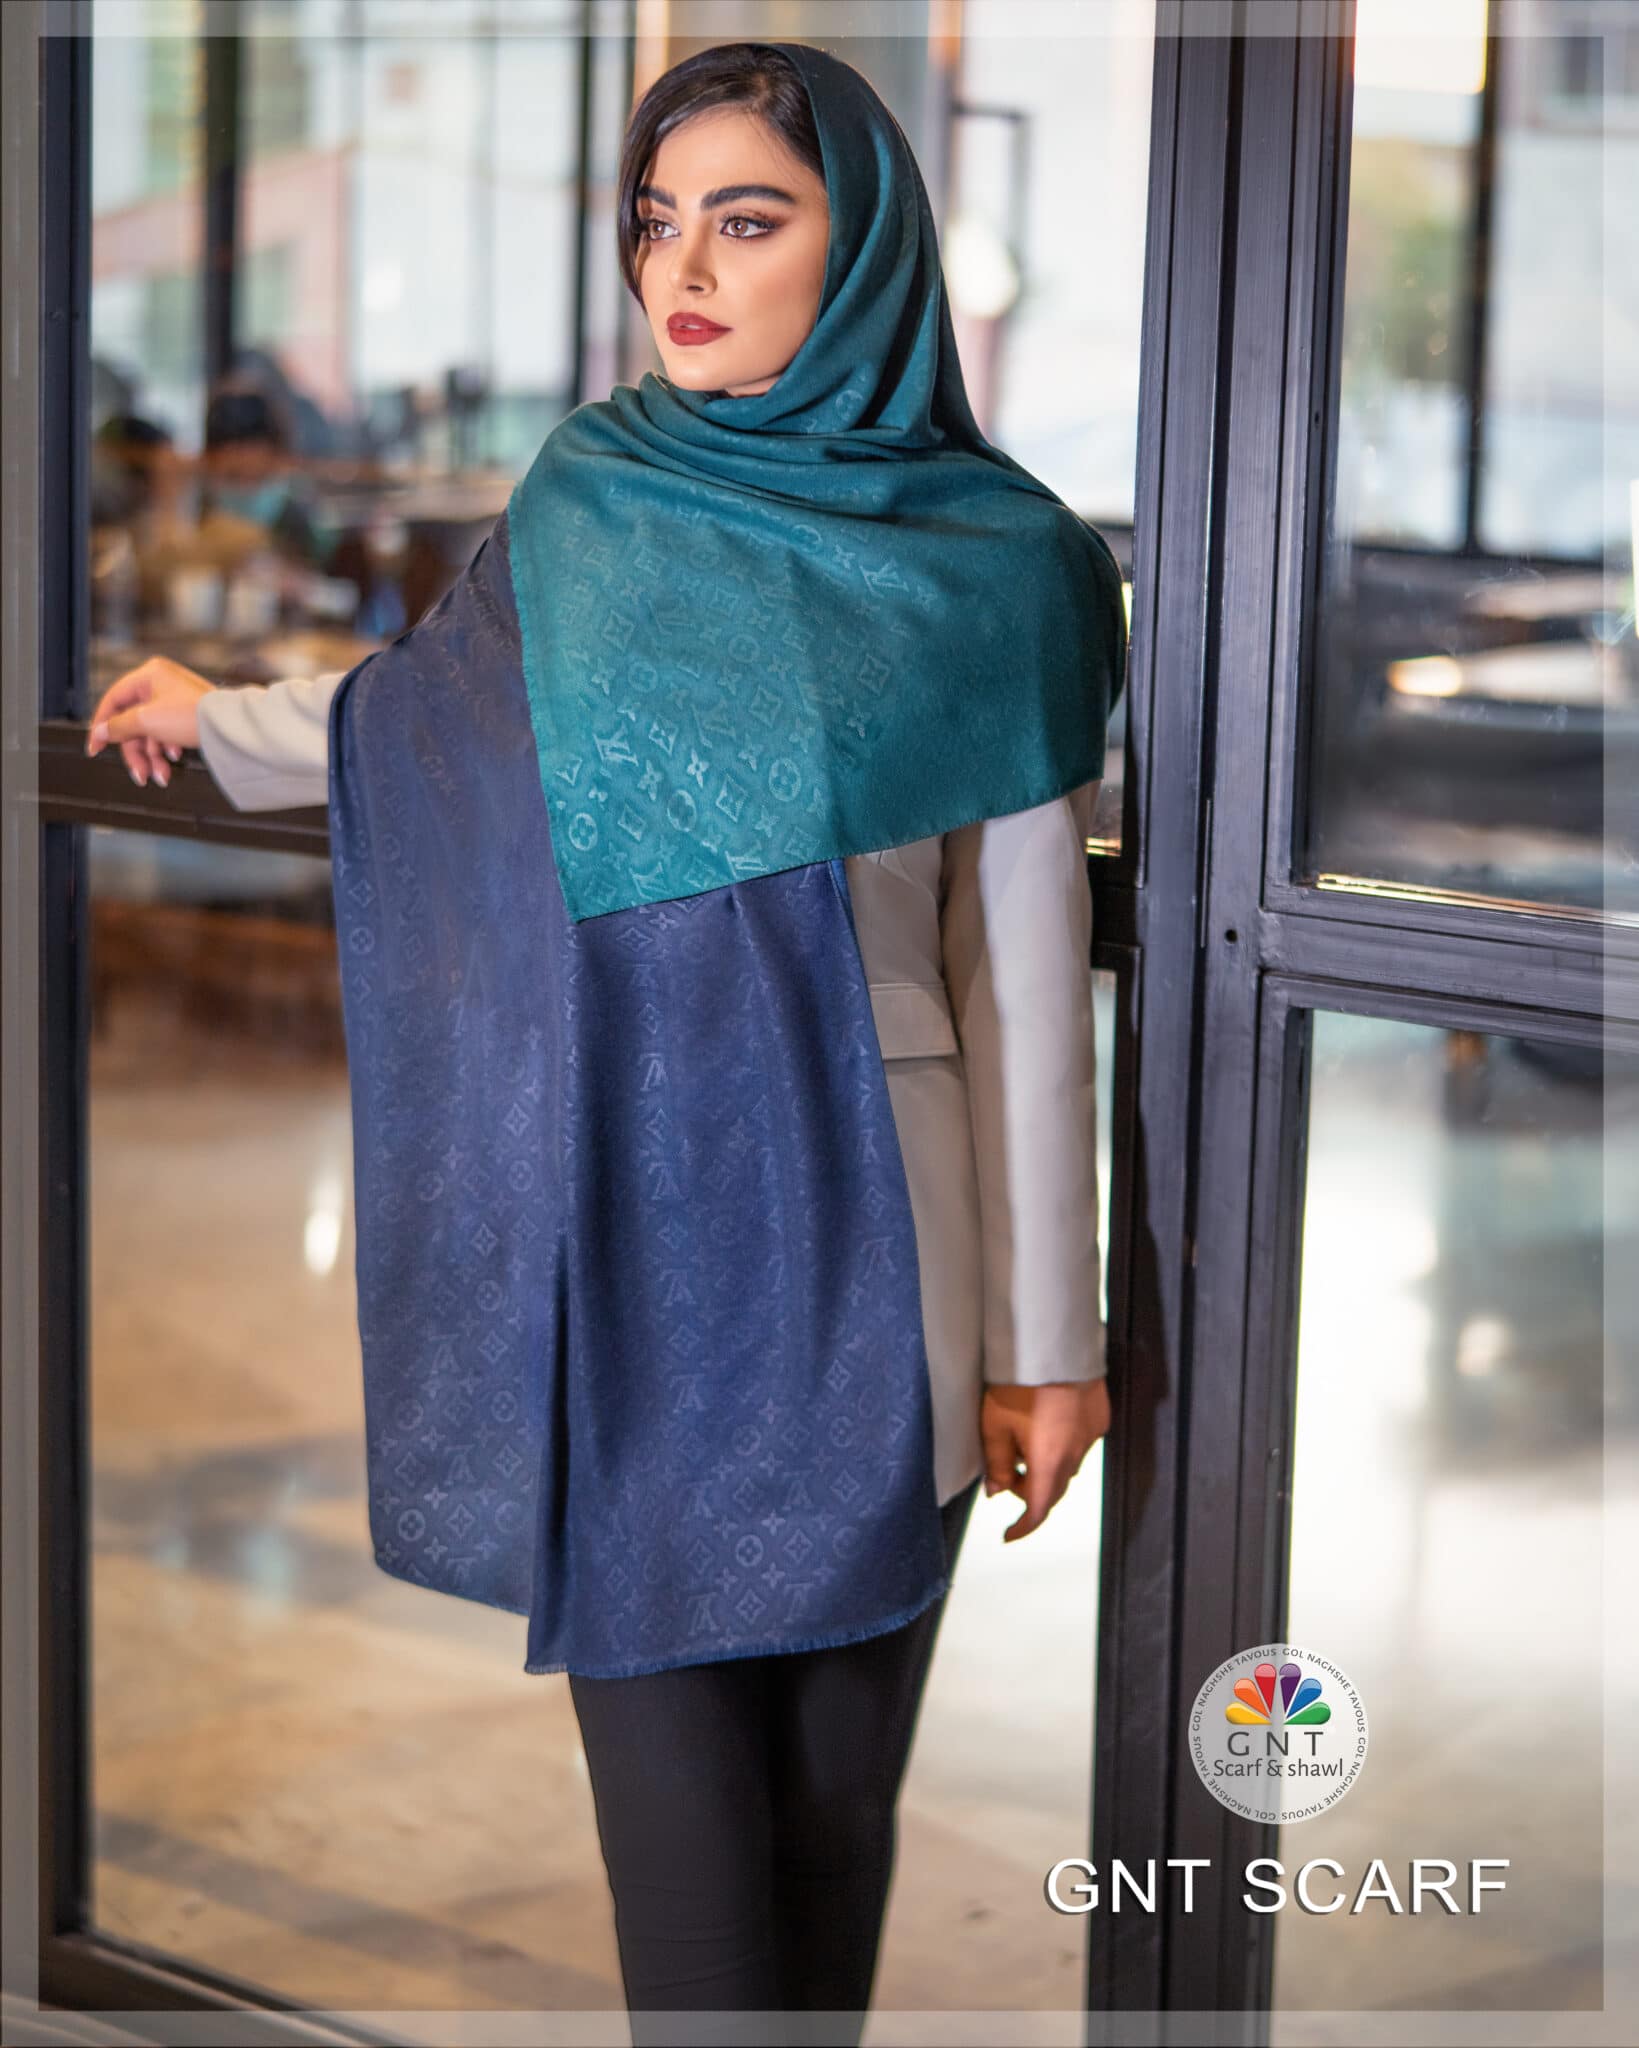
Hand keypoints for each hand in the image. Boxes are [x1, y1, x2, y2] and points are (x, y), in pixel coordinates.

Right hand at [84, 654, 215, 788]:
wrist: (231, 728)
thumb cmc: (195, 715)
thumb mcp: (147, 721)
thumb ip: (120, 727)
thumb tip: (102, 731)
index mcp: (148, 675)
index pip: (113, 700)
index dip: (102, 726)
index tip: (96, 748)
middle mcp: (160, 684)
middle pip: (132, 722)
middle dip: (135, 752)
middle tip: (139, 773)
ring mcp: (174, 700)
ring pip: (150, 732)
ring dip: (152, 757)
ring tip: (160, 775)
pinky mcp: (186, 715)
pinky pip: (167, 734)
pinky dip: (167, 749)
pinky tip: (174, 759)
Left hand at [980, 1377, 1111, 1542]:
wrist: (1054, 1346)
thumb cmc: (1021, 1383)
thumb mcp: (995, 1426)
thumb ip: (996, 1463)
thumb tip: (996, 1490)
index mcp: (1049, 1463)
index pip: (1037, 1510)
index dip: (1022, 1527)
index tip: (1009, 1534)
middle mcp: (1075, 1455)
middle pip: (1052, 1489)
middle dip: (1028, 1489)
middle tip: (1006, 1474)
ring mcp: (1091, 1436)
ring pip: (1066, 1465)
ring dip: (1045, 1465)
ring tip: (1022, 1439)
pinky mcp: (1099, 1417)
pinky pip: (1079, 1442)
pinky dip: (1061, 1444)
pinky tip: (1045, 1422)